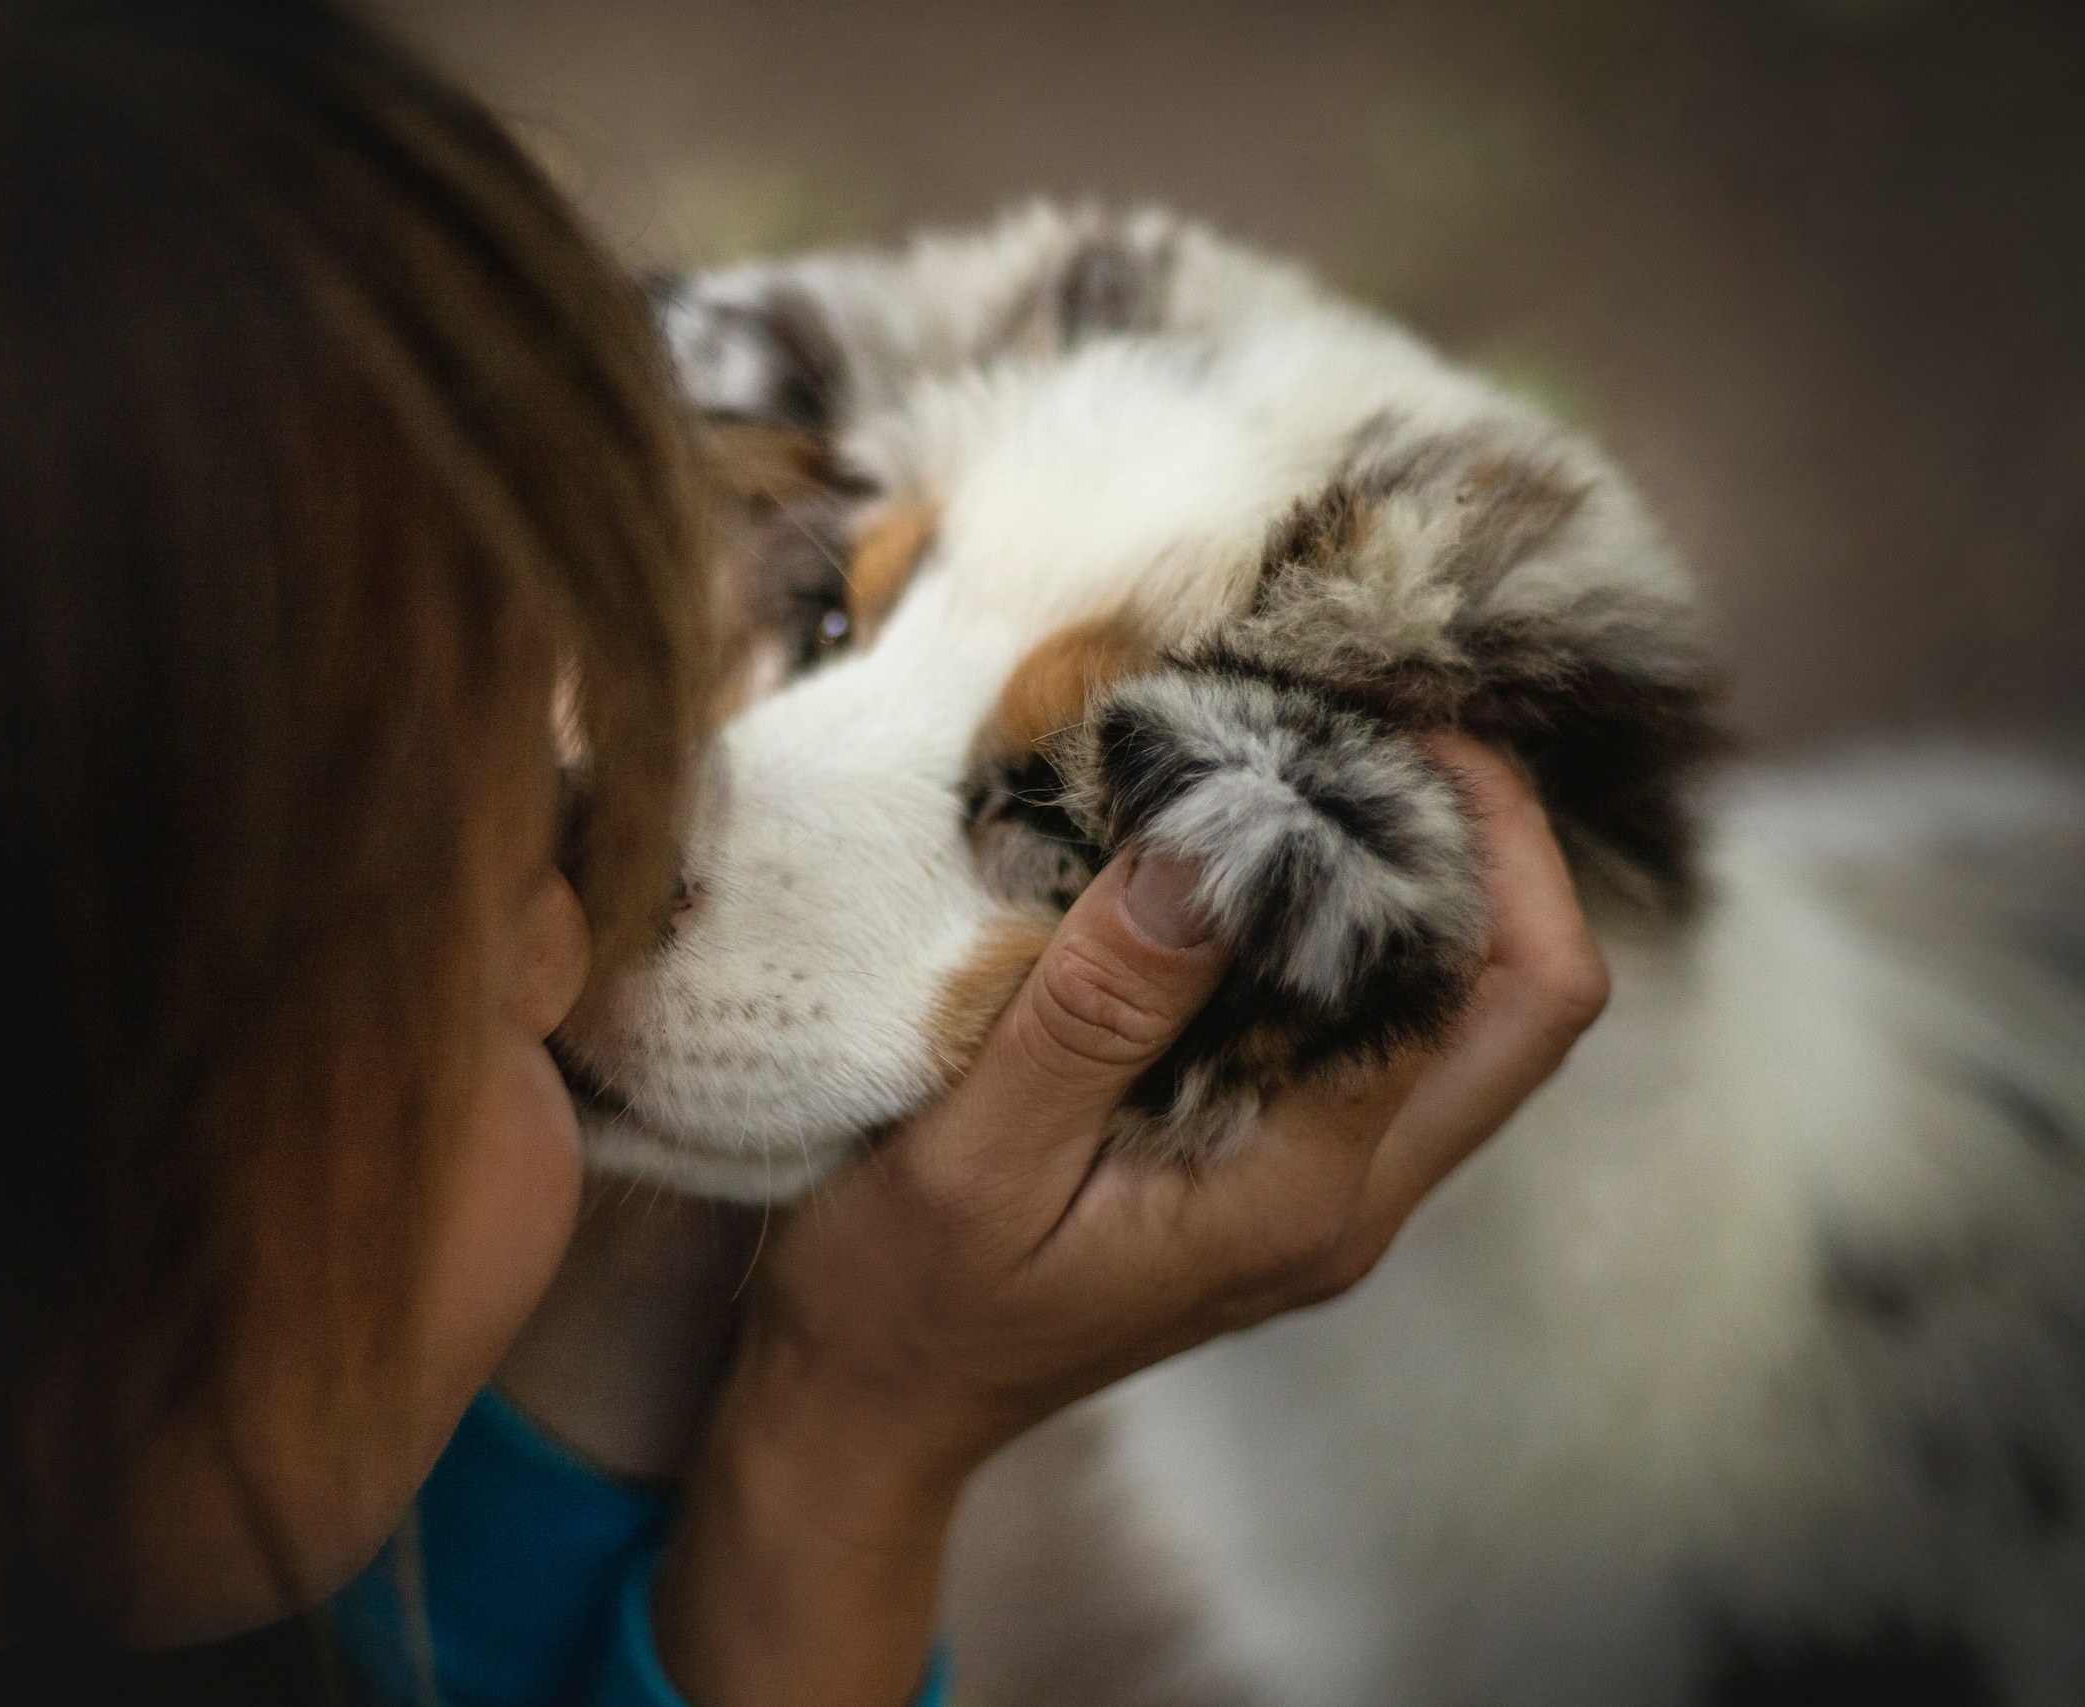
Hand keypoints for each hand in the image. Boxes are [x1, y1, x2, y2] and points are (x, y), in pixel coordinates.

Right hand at [650, 733, 1609, 1706]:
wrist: (875, 1408)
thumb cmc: (904, 1296)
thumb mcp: (976, 1148)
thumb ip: (1099, 1009)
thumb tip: (1209, 845)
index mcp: (1299, 1199)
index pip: (1489, 995)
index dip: (1462, 833)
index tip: (1360, 715)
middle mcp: (1348, 1203)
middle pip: (1530, 1008)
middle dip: (1494, 845)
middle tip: (1378, 721)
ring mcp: (1326, 1196)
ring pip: (1470, 1020)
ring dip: (1431, 886)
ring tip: (1319, 763)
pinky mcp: (1282, 1176)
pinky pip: (1383, 1038)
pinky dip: (1359, 935)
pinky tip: (1259, 858)